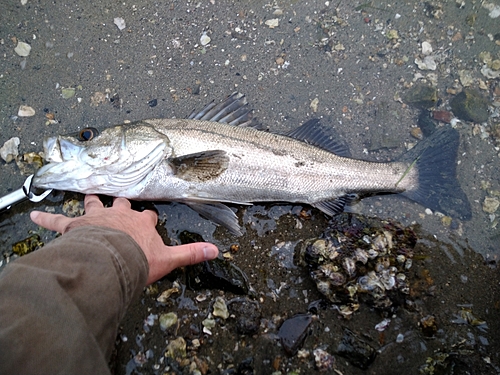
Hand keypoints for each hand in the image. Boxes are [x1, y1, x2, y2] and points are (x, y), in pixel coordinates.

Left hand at [29, 195, 218, 283]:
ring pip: (93, 204)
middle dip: (120, 204)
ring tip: (87, 196)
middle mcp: (119, 215)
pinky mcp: (75, 226)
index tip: (148, 220)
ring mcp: (96, 218)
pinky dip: (46, 218)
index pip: (147, 217)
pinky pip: (58, 220)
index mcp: (140, 223)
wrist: (113, 261)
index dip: (147, 219)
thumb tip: (216, 250)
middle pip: (121, 204)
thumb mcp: (169, 259)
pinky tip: (33, 215)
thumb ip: (191, 253)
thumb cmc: (140, 259)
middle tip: (118, 203)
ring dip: (90, 202)